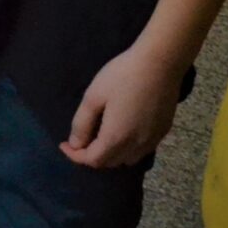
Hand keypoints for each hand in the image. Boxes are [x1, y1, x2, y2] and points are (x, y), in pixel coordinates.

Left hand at [63, 42, 184, 168]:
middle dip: (91, 156)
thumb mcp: (93, 97)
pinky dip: (127, 150)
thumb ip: (82, 123)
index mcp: (117, 138)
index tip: (64, 144)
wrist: (160, 64)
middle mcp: (137, 145)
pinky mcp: (163, 132)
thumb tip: (75, 144)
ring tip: (99, 138)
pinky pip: (142, 151)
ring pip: (128, 160)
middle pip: (110, 163)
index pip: (93, 160)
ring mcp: (153, 140)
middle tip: (79, 140)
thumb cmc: (121, 77)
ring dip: (111, 155)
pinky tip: (122, 133)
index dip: (75, 156)